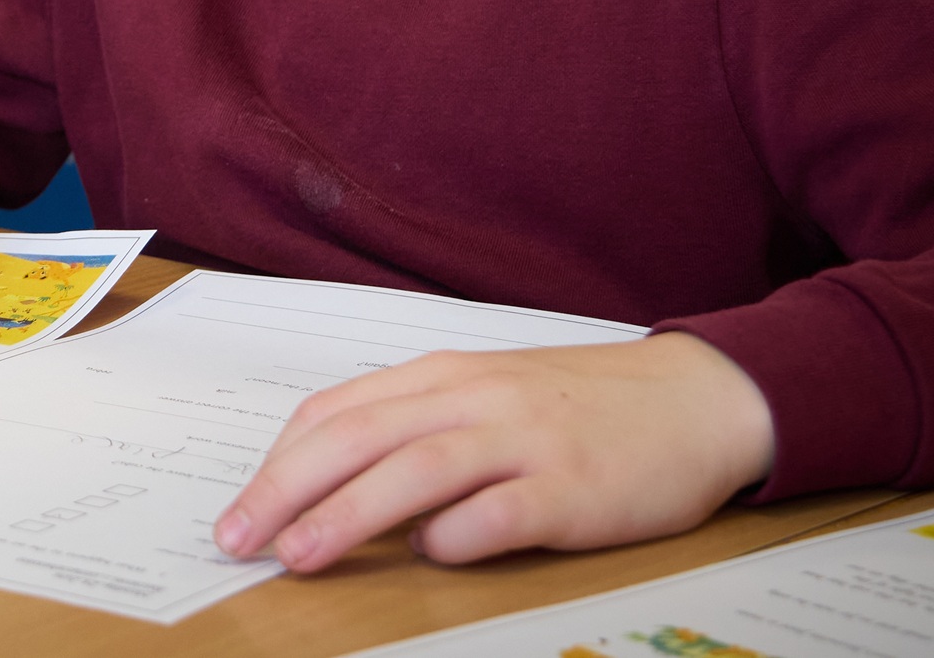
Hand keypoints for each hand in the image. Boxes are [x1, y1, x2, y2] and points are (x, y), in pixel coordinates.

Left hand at [214, 332, 777, 571]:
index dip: (278, 461)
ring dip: (346, 513)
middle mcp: (473, 399)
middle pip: (357, 439)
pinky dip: (457, 535)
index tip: (240, 505)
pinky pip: (499, 512)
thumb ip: (416, 426)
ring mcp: (523, 441)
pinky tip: (433, 557)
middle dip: (285, 488)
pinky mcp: (571, 489)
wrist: (697, 399)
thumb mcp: (487, 396)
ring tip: (296, 555)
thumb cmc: (581, 406)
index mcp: (443, 376)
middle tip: (237, 537)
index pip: (337, 412)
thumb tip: (334, 480)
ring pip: (413, 471)